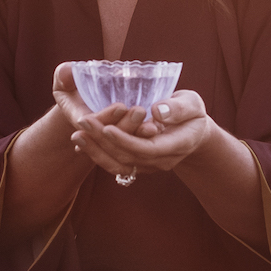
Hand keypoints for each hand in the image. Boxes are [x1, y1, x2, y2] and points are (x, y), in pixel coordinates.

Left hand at [55, 61, 212, 179]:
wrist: (192, 133)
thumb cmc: (192, 114)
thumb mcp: (193, 104)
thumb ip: (178, 108)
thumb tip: (157, 111)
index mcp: (176, 145)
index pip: (148, 148)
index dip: (126, 140)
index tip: (107, 127)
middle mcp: (161, 161)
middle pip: (128, 158)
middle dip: (104, 142)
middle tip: (83, 121)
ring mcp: (148, 166)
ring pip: (119, 165)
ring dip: (96, 151)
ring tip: (77, 134)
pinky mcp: (138, 164)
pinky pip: (116, 164)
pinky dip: (97, 154)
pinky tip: (81, 142)